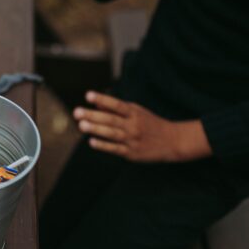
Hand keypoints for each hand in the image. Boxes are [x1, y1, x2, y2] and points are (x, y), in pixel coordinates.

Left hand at [73, 91, 211, 162]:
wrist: (172, 141)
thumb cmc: (149, 123)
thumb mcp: (136, 112)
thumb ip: (116, 109)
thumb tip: (96, 105)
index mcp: (134, 113)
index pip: (116, 104)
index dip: (102, 99)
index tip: (88, 95)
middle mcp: (133, 125)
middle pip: (111, 119)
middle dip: (93, 116)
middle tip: (77, 112)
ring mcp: (133, 140)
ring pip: (112, 134)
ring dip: (96, 130)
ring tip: (81, 125)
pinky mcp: (132, 153)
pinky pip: (116, 149)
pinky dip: (104, 145)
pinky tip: (92, 142)